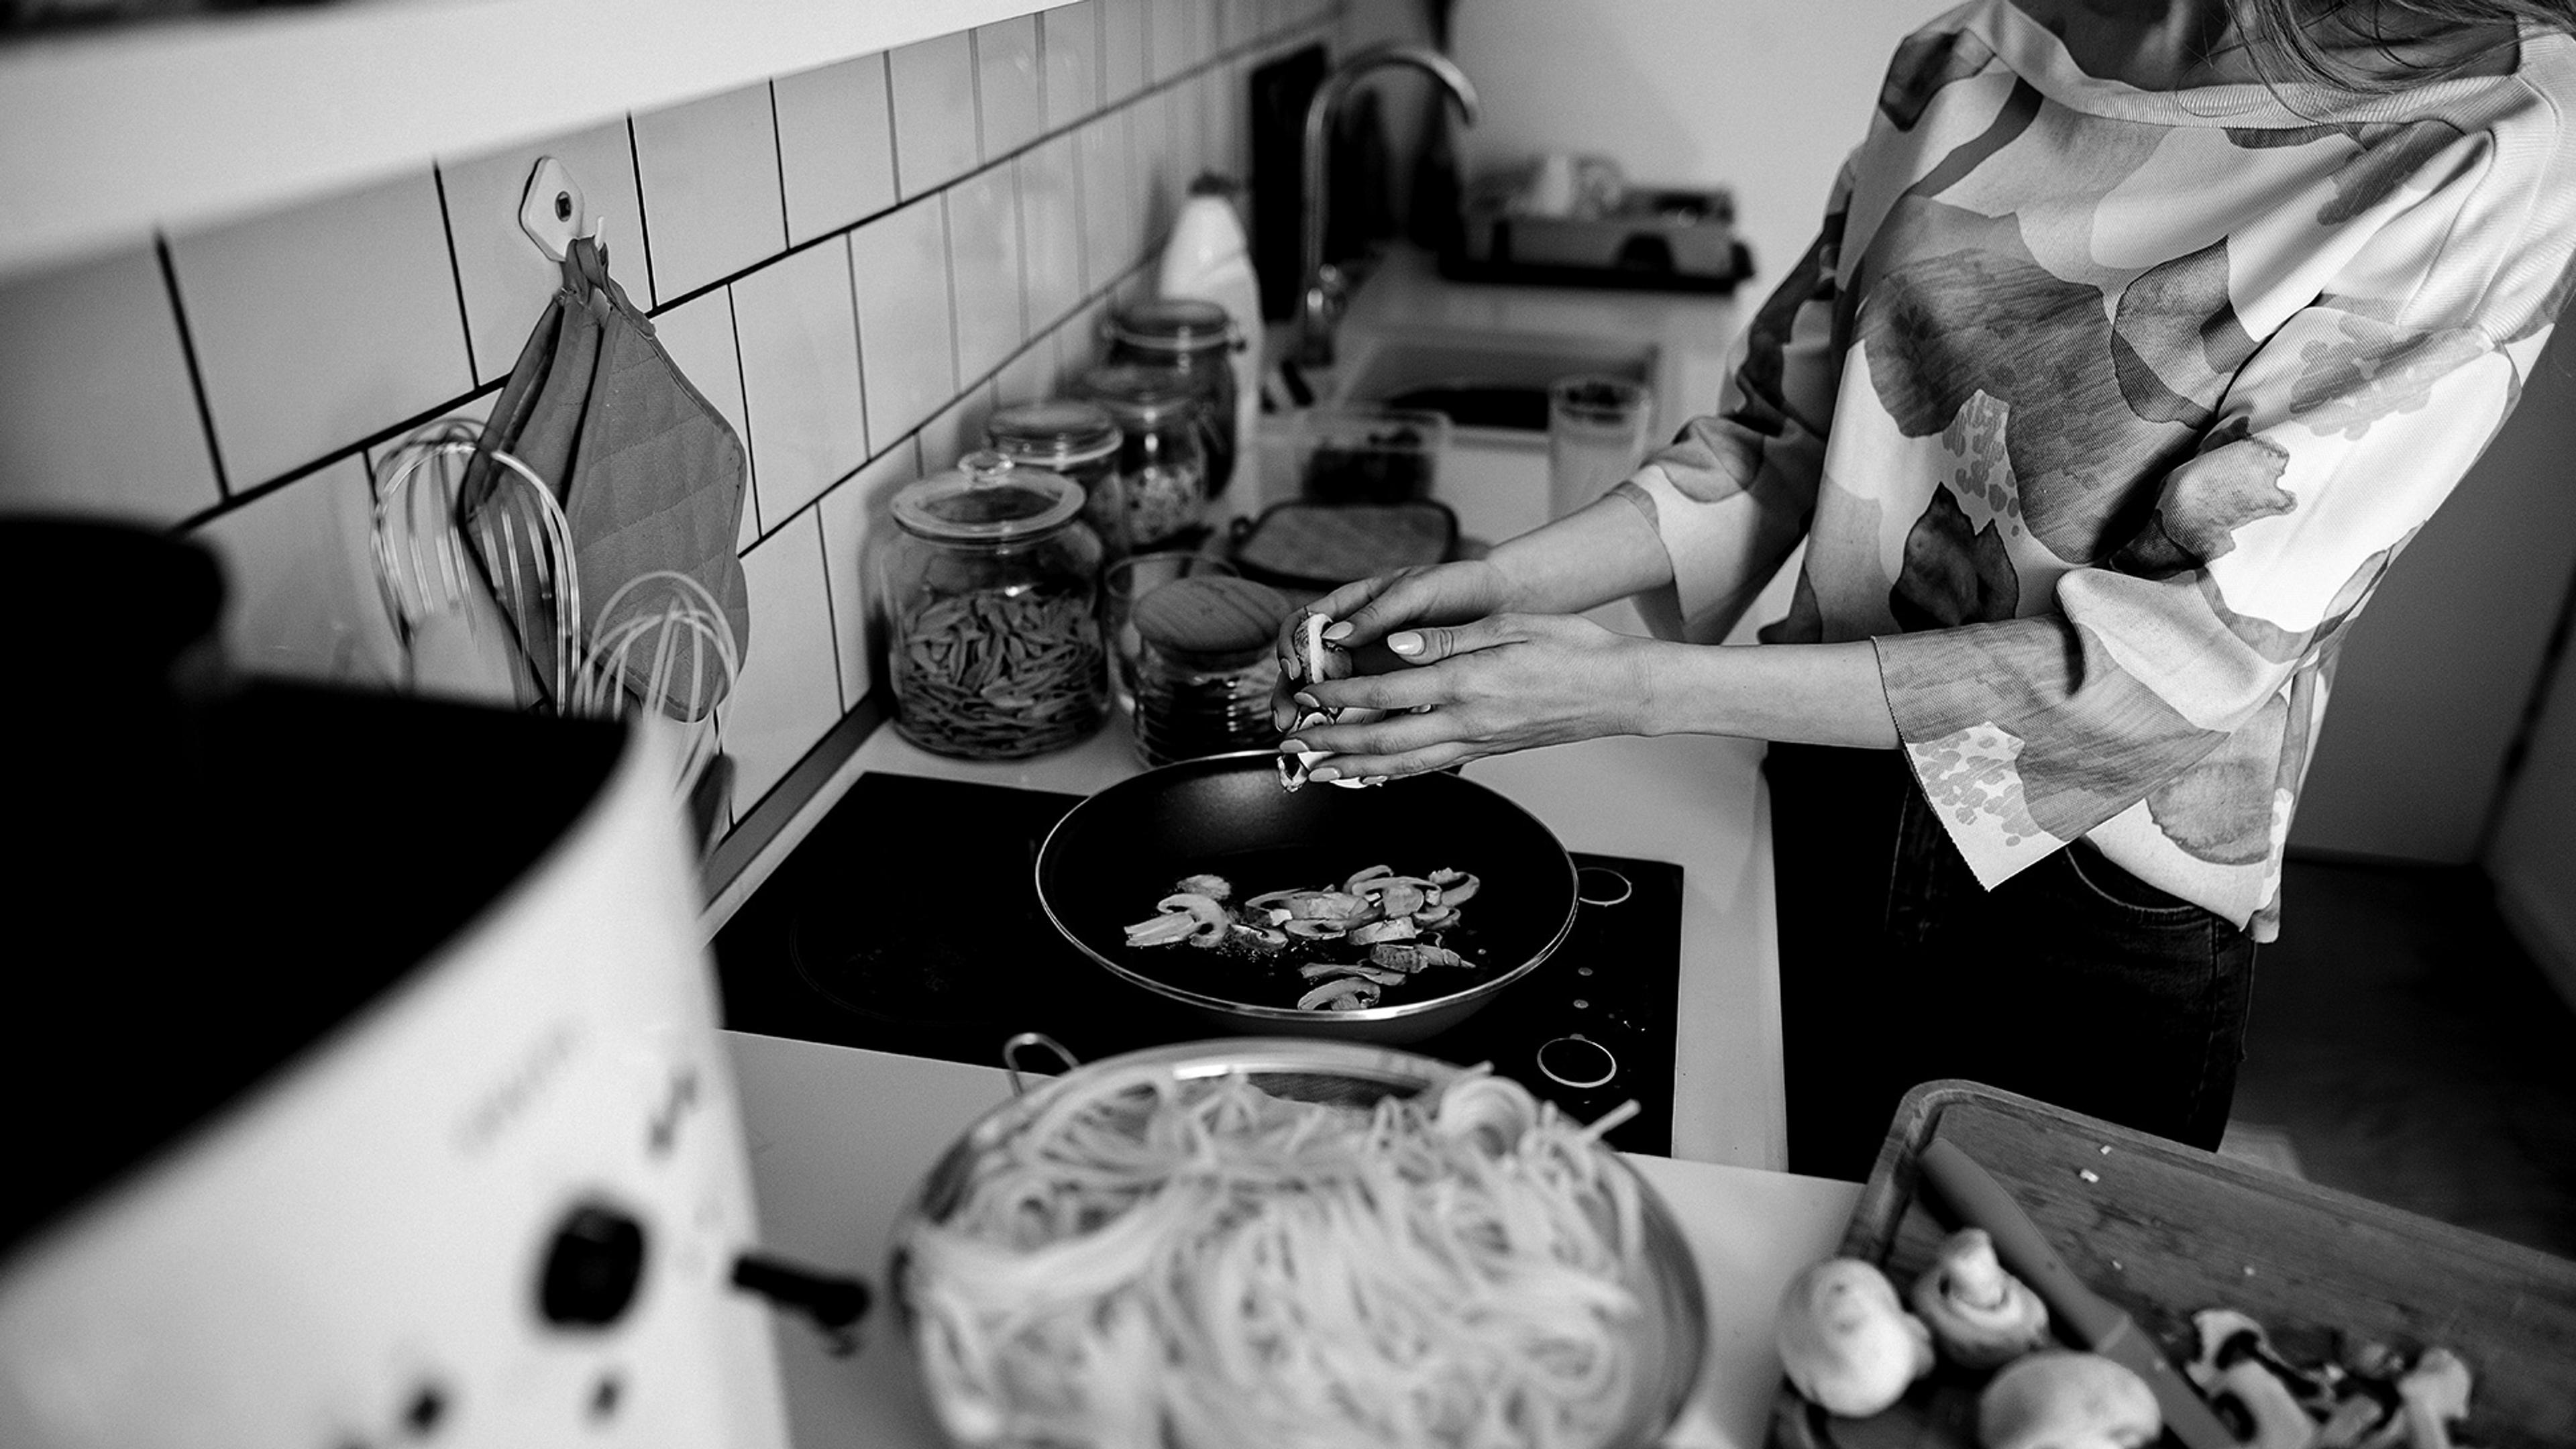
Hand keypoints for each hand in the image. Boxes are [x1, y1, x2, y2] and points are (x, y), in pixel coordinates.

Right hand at [1269, 559, 1516, 728]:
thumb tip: (1334, 635)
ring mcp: (1374, 664)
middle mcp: (1357, 637)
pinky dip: (1353, 728)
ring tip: (1307, 739)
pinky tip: (1348, 747)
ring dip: (1315, 717)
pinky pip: (1366, 709)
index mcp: (1353, 605)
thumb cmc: (1458, 586)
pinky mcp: (1396, 688)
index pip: (1303, 624)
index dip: (1290, 647)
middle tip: (1288, 718)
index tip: (1294, 670)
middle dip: (1291, 693)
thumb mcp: (1416, 591)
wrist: (1502, 603)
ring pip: (1331, 693)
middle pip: (1308, 666)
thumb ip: (1377, 613)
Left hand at [1279, 613, 1656, 779]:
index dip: (1340, 697)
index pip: (1386, 694)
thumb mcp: (1508, 625)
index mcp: (1468, 683)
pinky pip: (1430, 766)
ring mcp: (1478, 742)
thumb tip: (1393, 645)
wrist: (1619, 691)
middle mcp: (1468, 721)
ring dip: (1352, 768)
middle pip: (1383, 741)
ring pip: (1402, 764)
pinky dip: (1393, 773)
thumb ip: (1445, 638)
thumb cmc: (1572, 649)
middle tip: (1290, 746)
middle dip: (1330, 745)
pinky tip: (1371, 773)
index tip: (1308, 693)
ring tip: (1315, 769)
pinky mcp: (1487, 751)